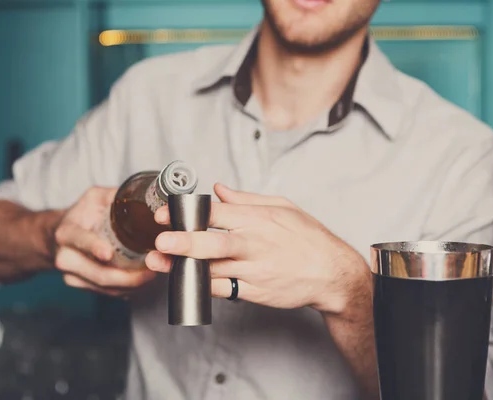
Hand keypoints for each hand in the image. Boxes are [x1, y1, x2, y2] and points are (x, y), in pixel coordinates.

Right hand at [53, 186, 156, 296]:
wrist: (59, 236)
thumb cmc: (81, 215)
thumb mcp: (93, 198)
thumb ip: (114, 195)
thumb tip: (143, 195)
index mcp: (66, 232)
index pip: (78, 240)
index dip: (93, 247)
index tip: (108, 253)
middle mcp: (66, 257)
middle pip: (98, 273)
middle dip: (126, 277)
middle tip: (150, 271)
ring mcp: (72, 275)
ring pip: (104, 287)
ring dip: (131, 285)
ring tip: (151, 276)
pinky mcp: (81, 285)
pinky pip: (107, 292)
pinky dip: (126, 289)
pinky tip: (141, 282)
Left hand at [145, 183, 369, 314]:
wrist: (333, 273)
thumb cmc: (308, 237)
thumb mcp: (283, 207)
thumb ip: (246, 199)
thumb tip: (217, 190)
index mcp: (258, 219)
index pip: (217, 213)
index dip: (188, 213)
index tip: (165, 214)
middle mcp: (255, 244)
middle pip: (215, 244)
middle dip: (185, 242)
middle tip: (160, 242)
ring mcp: (255, 270)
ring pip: (214, 270)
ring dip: (184, 267)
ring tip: (159, 263)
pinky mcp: (256, 292)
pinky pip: (224, 290)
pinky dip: (202, 285)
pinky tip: (184, 279)